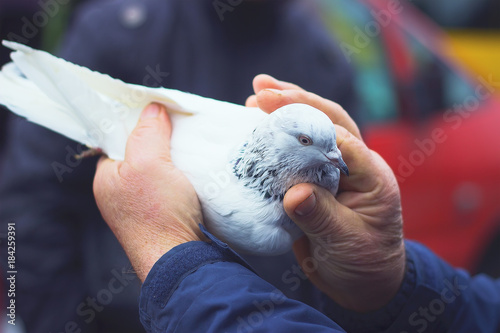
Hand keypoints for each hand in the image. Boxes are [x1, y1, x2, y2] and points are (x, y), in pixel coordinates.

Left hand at [93, 103, 203, 281]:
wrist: (180, 259)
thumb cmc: (158, 213)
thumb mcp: (149, 163)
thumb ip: (148, 133)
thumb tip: (152, 107)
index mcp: (107, 178)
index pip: (119, 140)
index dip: (139, 125)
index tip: (160, 113)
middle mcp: (120, 193)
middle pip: (141, 154)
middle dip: (160, 142)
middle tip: (180, 131)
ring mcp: (141, 206)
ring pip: (158, 170)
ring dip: (174, 161)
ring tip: (192, 150)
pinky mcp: (164, 216)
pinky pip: (171, 187)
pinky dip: (183, 177)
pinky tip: (196, 173)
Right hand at [247, 75, 404, 311]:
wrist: (361, 285)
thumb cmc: (365, 264)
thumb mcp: (347, 242)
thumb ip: (321, 217)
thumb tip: (293, 194)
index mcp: (370, 175)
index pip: (341, 138)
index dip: (310, 121)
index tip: (278, 110)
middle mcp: (350, 167)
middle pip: (326, 121)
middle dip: (295, 101)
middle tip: (260, 88)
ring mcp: (330, 173)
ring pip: (310, 132)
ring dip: (284, 112)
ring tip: (254, 96)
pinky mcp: (311, 184)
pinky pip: (292, 157)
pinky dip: (275, 141)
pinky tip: (254, 128)